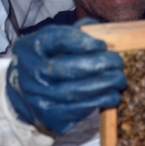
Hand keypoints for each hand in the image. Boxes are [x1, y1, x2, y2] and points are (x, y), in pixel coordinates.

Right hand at [6, 22, 125, 134]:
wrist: (24, 95)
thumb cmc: (46, 61)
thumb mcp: (52, 42)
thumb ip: (73, 33)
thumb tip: (97, 27)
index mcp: (29, 48)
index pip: (56, 40)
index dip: (83, 42)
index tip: (102, 44)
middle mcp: (30, 74)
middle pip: (67, 68)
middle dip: (99, 64)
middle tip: (118, 62)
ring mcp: (39, 99)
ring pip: (76, 92)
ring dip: (105, 84)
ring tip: (120, 78)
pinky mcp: (51, 118)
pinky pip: (80, 110)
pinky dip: (101, 101)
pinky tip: (112, 94)